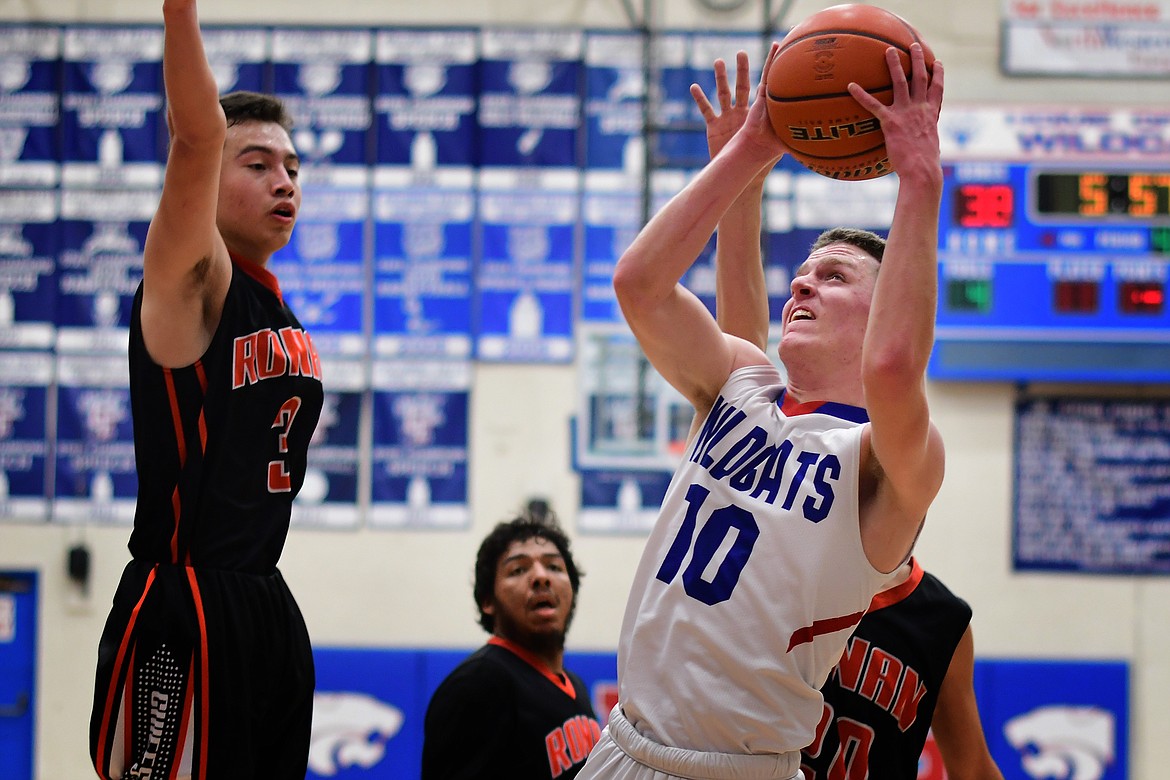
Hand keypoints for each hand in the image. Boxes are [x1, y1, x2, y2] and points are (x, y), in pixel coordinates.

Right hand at [692, 44, 786, 180]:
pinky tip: (694, 86)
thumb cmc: (763, 159)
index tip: (774, 48)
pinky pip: (705, 110)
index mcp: (757, 112)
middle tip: (741, 53)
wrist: (744, 169)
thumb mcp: (781, 144)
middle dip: (741, 70)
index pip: (764, 85)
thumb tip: (819, 132)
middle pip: (742, 85)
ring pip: (722, 93)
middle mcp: (742, 111)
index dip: (769, 68)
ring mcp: (728, 117)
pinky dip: (699, 99)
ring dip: (720, 78)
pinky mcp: (714, 127)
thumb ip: (796, 133)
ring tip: (718, 62)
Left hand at [848, 43, 943, 181]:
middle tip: (912, 45)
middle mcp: (921, 109)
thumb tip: (923, 149)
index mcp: (931, 115)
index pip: (937, 89)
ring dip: (894, 65)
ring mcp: (906, 113)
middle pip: (920, 77)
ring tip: (888, 50)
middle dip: (917, 59)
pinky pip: (873, 105)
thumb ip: (924, 140)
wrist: (921, 171)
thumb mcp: (929, 148)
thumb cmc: (925, 166)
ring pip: (900, 82)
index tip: (937, 63)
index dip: (938, 75)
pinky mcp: (891, 122)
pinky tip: (851, 86)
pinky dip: (861, 95)